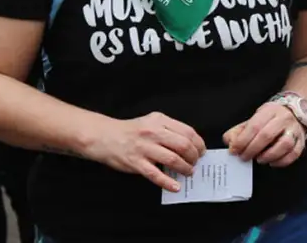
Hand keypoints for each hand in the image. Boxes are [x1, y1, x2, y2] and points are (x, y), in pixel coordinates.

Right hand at [83, 112, 205, 191]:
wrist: (104, 136)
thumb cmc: (131, 130)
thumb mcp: (151, 122)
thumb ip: (169, 129)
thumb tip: (190, 144)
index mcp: (160, 121)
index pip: (187, 131)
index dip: (198, 143)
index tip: (202, 151)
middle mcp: (153, 133)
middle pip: (183, 145)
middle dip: (194, 157)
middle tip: (195, 163)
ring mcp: (144, 148)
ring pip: (172, 159)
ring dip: (185, 168)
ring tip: (188, 172)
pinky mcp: (136, 163)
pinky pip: (155, 174)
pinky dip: (168, 182)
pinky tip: (175, 186)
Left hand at [224, 102, 305, 167]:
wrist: (294, 112)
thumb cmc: (270, 120)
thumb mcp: (253, 119)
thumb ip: (239, 131)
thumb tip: (231, 143)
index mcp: (269, 111)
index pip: (254, 126)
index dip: (242, 140)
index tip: (234, 150)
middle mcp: (283, 119)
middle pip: (267, 135)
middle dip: (252, 149)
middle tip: (244, 157)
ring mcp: (294, 130)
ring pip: (284, 144)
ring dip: (269, 155)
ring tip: (259, 159)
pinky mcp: (301, 141)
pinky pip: (294, 153)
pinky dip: (282, 161)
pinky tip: (272, 162)